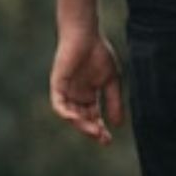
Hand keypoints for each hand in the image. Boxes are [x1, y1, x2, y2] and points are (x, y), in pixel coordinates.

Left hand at [50, 28, 123, 144]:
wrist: (86, 35)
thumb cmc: (99, 53)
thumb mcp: (111, 82)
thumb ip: (113, 102)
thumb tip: (117, 124)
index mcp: (88, 95)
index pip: (92, 118)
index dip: (100, 130)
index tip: (108, 140)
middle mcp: (75, 96)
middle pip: (82, 119)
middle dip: (92, 130)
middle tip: (103, 139)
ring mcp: (66, 91)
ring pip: (70, 115)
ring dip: (82, 125)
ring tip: (95, 132)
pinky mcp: (58, 84)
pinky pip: (59, 104)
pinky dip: (66, 114)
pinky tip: (76, 119)